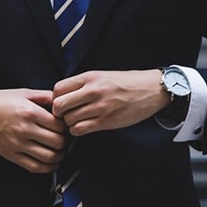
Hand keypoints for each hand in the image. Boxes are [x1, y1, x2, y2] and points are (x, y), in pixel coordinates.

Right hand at [0, 89, 66, 172]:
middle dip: (65, 142)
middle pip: (57, 142)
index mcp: (29, 112)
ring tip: (60, 151)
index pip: (59, 125)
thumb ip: (45, 96)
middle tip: (65, 139)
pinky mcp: (11, 155)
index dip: (67, 127)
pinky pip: (34, 167)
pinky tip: (52, 163)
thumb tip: (62, 101)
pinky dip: (48, 168)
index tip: (66, 126)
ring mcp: (17, 144)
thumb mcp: (23, 92)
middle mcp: (24, 129)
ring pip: (48, 157)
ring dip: (60, 156)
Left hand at [52, 70, 170, 135]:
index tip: (62, 103)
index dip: (55, 98)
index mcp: (90, 77)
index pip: (58, 89)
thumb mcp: (102, 76)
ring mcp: (100, 107)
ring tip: (78, 121)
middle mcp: (93, 91)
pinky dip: (78, 131)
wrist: (151, 89)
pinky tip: (85, 126)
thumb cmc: (126, 83)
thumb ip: (83, 84)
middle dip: (59, 113)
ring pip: (68, 120)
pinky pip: (80, 129)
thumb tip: (62, 96)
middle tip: (66, 115)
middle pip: (59, 105)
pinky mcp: (107, 121)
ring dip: (69, 123)